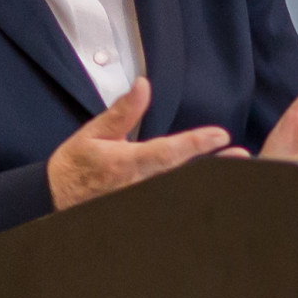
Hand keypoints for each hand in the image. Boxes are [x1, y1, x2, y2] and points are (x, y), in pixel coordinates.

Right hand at [47, 77, 240, 209]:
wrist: (54, 200)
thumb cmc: (75, 166)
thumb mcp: (95, 133)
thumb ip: (124, 111)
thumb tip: (143, 86)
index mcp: (128, 163)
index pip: (168, 152)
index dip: (196, 144)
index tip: (220, 136)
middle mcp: (139, 186)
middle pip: (184, 176)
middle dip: (215, 167)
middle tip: (242, 157)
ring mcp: (142, 203)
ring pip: (181, 192)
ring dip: (208, 183)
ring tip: (237, 171)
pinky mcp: (144, 212)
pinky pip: (172, 202)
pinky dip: (193, 197)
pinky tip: (211, 193)